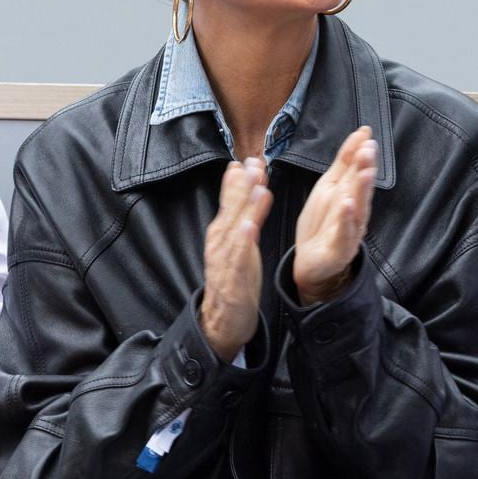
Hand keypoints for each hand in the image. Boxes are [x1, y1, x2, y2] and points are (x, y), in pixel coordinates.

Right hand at [200, 157, 272, 361]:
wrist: (222, 318)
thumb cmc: (233, 275)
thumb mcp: (236, 240)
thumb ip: (239, 212)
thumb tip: (245, 181)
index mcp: (222, 230)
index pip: (229, 200)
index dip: (238, 180)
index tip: (249, 160)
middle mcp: (220, 241)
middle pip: (232, 209)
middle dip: (243, 186)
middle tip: (254, 164)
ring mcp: (224, 259)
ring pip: (235, 229)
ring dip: (245, 207)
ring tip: (257, 188)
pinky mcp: (231, 278)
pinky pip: (237, 257)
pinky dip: (242, 241)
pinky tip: (248, 226)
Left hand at [293, 126, 376, 305]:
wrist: (311, 263)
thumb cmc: (322, 223)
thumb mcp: (329, 188)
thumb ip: (345, 163)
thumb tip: (361, 135)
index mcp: (349, 194)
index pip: (356, 170)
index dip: (360, 152)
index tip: (366, 134)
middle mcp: (354, 211)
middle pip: (361, 187)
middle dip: (365, 168)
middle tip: (368, 150)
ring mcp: (349, 231)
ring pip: (358, 208)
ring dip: (362, 190)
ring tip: (365, 172)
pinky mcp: (339, 250)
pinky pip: (343, 233)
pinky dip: (345, 220)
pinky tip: (347, 206)